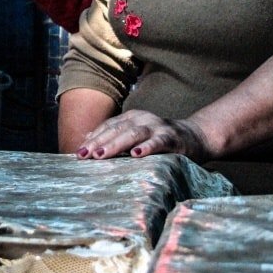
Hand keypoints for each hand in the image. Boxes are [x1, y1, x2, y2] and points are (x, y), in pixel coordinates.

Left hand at [74, 109, 212, 161]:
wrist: (194, 137)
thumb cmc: (159, 139)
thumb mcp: (135, 134)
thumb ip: (114, 134)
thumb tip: (87, 138)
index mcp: (131, 117)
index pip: (108, 127)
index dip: (93, 138)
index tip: (78, 152)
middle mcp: (142, 118)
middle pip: (117, 129)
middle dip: (99, 142)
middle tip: (84, 155)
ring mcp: (157, 126)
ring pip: (133, 133)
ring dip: (116, 144)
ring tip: (101, 155)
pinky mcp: (171, 137)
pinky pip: (158, 141)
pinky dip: (146, 147)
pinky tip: (136, 155)